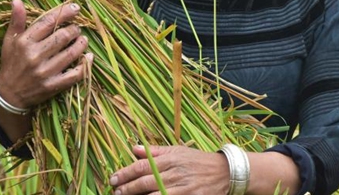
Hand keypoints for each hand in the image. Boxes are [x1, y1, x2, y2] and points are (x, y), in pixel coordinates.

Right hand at [0, 0, 92, 110]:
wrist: (8, 94)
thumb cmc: (11, 63)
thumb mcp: (10, 41)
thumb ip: (16, 21)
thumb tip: (17, 0)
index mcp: (25, 42)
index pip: (48, 22)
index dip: (64, 13)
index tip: (75, 8)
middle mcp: (35, 56)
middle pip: (62, 36)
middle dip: (74, 29)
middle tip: (77, 28)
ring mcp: (45, 72)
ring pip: (71, 53)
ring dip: (81, 43)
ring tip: (82, 39)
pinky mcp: (53, 85)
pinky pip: (75, 74)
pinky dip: (85, 64)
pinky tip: (88, 57)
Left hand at [109, 145, 229, 194]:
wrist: (225, 172)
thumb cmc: (198, 161)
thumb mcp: (178, 151)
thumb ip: (156, 151)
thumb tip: (134, 148)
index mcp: (171, 158)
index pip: (143, 166)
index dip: (126, 173)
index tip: (113, 178)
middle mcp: (175, 173)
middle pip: (146, 181)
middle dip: (128, 188)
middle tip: (115, 191)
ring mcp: (183, 188)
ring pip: (155, 194)